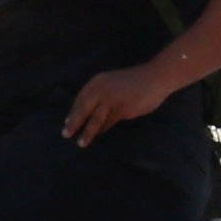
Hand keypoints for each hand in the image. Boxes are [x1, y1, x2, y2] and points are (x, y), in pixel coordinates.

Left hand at [61, 58, 176, 144]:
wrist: (155, 78)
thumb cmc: (134, 82)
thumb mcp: (112, 83)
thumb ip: (100, 94)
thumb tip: (87, 111)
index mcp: (98, 81)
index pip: (80, 98)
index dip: (73, 112)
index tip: (66, 122)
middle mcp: (102, 89)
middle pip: (83, 109)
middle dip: (74, 123)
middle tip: (65, 134)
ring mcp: (112, 99)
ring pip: (95, 119)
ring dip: (87, 132)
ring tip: (81, 143)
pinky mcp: (122, 109)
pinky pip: (109, 122)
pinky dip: (103, 130)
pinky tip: (99, 135)